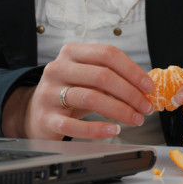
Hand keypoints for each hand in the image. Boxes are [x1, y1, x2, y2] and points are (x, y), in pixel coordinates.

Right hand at [2, 44, 154, 139]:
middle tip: (145, 107)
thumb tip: (146, 87)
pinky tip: (113, 130)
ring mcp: (49, 93)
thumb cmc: (68, 93)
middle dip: (130, 93)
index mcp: (72, 53)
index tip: (148, 86)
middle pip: (102, 76)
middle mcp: (58, 69)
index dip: (132, 70)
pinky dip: (97, 129)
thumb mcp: (87, 79)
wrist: (34, 112)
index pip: (107, 54)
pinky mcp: (46, 117)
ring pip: (91, 98)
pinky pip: (74, 125)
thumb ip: (113, 78)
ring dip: (120, 110)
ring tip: (135, 119)